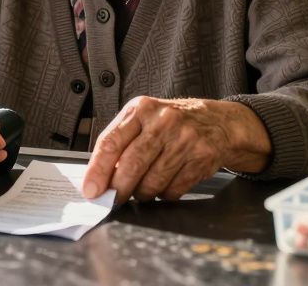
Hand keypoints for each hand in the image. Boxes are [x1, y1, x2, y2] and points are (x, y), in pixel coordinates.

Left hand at [81, 97, 270, 202]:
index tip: (90, 190)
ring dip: (143, 193)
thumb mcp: (144, 119)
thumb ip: (121, 142)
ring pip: (152, 181)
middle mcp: (163, 121)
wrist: (217, 122)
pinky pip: (173, 190)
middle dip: (118, 189)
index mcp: (141, 109)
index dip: (97, 170)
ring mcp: (185, 139)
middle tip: (113, 199)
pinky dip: (164, 194)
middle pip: (132, 164)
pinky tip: (166, 183)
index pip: (111, 141)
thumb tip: (99, 179)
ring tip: (143, 188)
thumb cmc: (170, 123)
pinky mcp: (201, 157)